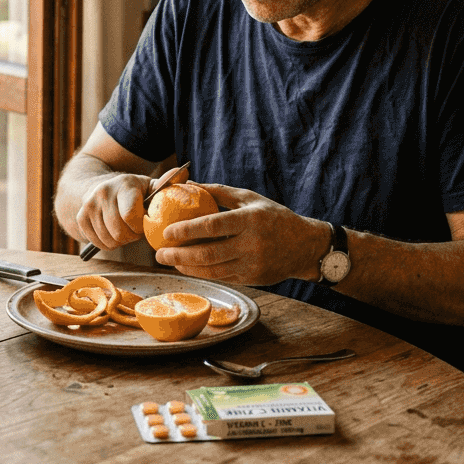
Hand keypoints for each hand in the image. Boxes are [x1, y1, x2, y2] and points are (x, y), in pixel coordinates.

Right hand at [72, 165, 188, 251]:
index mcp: (124, 184)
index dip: (140, 226)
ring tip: (124, 229)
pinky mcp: (80, 217)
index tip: (144, 222)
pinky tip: (112, 231)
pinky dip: (108, 243)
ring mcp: (89, 205)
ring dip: (120, 240)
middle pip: (120, 232)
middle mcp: (104, 192)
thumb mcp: (149, 187)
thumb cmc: (132, 192)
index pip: (130, 216)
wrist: (97, 187)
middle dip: (131, 236)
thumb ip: (166, 184)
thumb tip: (186, 172)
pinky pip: (98, 243)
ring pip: (109, 240)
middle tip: (134, 228)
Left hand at [153, 182, 329, 285]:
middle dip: (179, 255)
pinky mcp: (251, 280)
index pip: (212, 226)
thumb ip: (218, 192)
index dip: (187, 230)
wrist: (304, 246)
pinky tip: (187, 267)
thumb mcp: (249, 198)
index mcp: (250, 220)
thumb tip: (187, 183)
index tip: (167, 232)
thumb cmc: (273, 217)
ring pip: (212, 270)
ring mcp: (252, 265)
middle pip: (208, 254)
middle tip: (159, 253)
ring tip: (169, 260)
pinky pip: (221, 277)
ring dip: (187, 267)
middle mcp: (251, 245)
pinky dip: (201, 273)